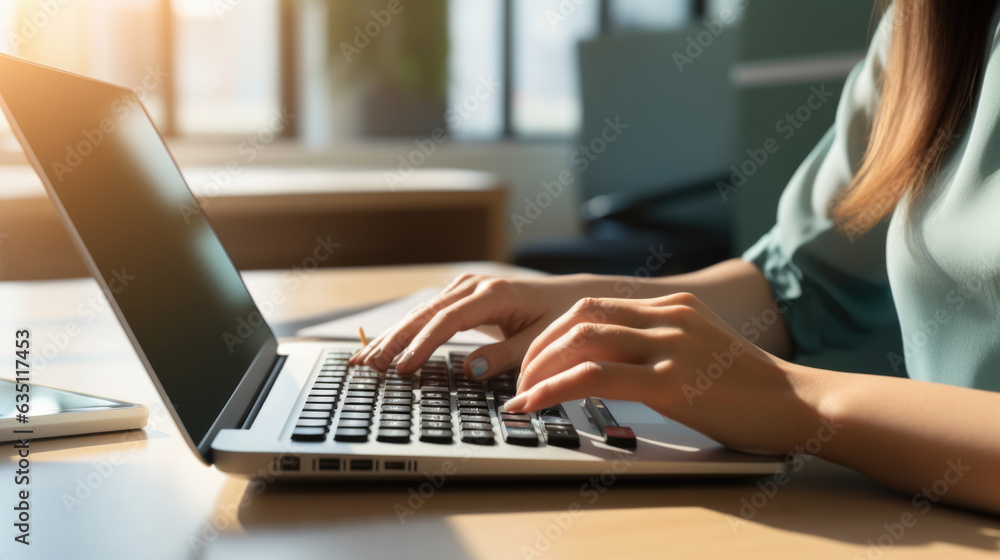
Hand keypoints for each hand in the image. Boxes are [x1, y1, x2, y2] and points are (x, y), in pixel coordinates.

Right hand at [349, 273, 593, 377]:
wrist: (571, 297)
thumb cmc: (559, 318)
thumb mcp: (540, 340)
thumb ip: (506, 356)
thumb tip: (470, 371)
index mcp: (493, 293)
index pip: (448, 320)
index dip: (422, 345)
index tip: (403, 367)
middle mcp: (474, 286)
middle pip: (425, 313)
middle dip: (394, 339)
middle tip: (368, 365)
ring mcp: (465, 288)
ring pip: (421, 312)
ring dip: (393, 335)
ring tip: (365, 359)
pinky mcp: (461, 296)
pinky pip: (428, 314)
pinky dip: (406, 330)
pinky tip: (386, 345)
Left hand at [506, 292, 817, 455]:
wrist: (800, 404)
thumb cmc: (752, 389)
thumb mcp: (701, 351)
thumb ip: (661, 347)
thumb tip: (612, 366)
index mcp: (672, 307)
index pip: (594, 308)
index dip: (554, 332)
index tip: (535, 358)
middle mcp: (667, 316)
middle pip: (579, 317)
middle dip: (539, 348)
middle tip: (520, 378)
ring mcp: (669, 345)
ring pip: (580, 342)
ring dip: (539, 368)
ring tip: (522, 395)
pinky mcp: (670, 380)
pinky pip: (595, 378)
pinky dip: (554, 389)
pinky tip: (537, 403)